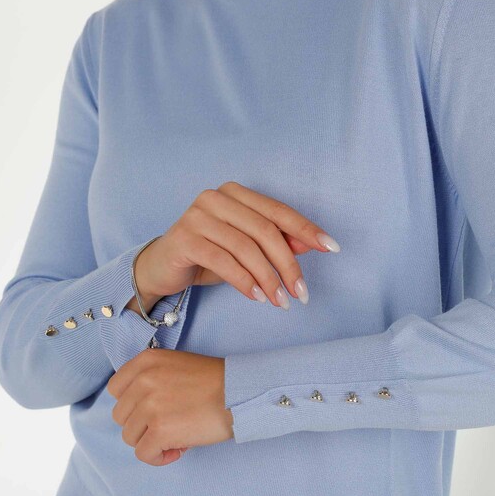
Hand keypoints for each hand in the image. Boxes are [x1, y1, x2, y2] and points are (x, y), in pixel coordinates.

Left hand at [107, 348, 233, 465]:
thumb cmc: (216, 381)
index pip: (116, 390)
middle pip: (121, 416)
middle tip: (169, 425)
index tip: (150, 411)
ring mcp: (150, 406)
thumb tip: (138, 411)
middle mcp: (143, 381)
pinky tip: (179, 449)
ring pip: (130, 437)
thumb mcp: (176, 365)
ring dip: (151, 441)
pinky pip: (144, 454)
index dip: (132, 405)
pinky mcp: (160, 430)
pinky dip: (159, 457)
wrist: (240, 394)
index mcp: (145, 362)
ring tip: (177, 436)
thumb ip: (152, 379)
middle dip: (142, 425)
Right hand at [132, 180, 340, 310]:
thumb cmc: (208, 256)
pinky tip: (257, 297)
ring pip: (246, 248)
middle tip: (301, 293)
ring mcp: (197, 215)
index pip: (278, 211)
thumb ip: (277, 242)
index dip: (307, 229)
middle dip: (288, 264)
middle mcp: (215, 198)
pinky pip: (223, 261)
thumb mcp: (247, 250)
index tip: (332, 248)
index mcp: (235, 193)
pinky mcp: (184, 238)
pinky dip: (244, 281)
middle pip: (265, 230)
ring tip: (280, 301)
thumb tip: (313, 243)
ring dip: (268, 279)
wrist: (162, 268)